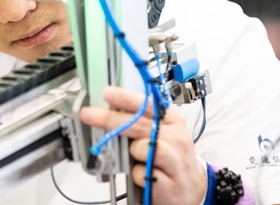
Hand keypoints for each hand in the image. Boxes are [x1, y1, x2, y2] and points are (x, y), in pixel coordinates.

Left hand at [80, 86, 206, 204]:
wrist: (190, 186)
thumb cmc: (170, 155)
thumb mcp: (161, 132)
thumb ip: (139, 120)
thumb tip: (108, 107)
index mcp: (172, 120)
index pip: (149, 104)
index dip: (126, 98)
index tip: (107, 93)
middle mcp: (175, 138)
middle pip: (139, 125)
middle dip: (111, 119)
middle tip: (89, 115)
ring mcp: (175, 162)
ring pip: (144, 148)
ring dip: (132, 151)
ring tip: (135, 155)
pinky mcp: (169, 184)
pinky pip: (143, 174)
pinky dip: (137, 174)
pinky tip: (143, 173)